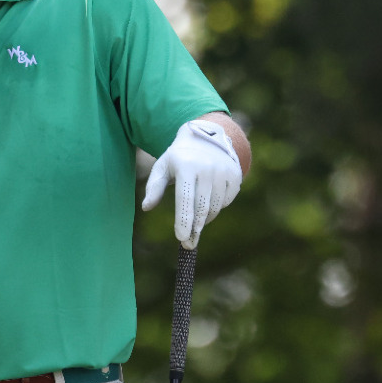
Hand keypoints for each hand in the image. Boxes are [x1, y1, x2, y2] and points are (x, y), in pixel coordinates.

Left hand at [141, 119, 242, 249]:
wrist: (206, 138)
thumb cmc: (178, 158)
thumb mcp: (162, 167)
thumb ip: (154, 187)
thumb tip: (146, 207)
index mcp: (186, 165)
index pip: (185, 199)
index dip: (183, 220)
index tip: (181, 238)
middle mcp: (207, 167)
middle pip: (201, 207)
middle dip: (194, 228)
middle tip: (188, 245)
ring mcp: (223, 171)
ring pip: (214, 207)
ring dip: (204, 219)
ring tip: (196, 222)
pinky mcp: (235, 175)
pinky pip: (225, 201)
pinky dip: (216, 207)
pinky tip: (208, 203)